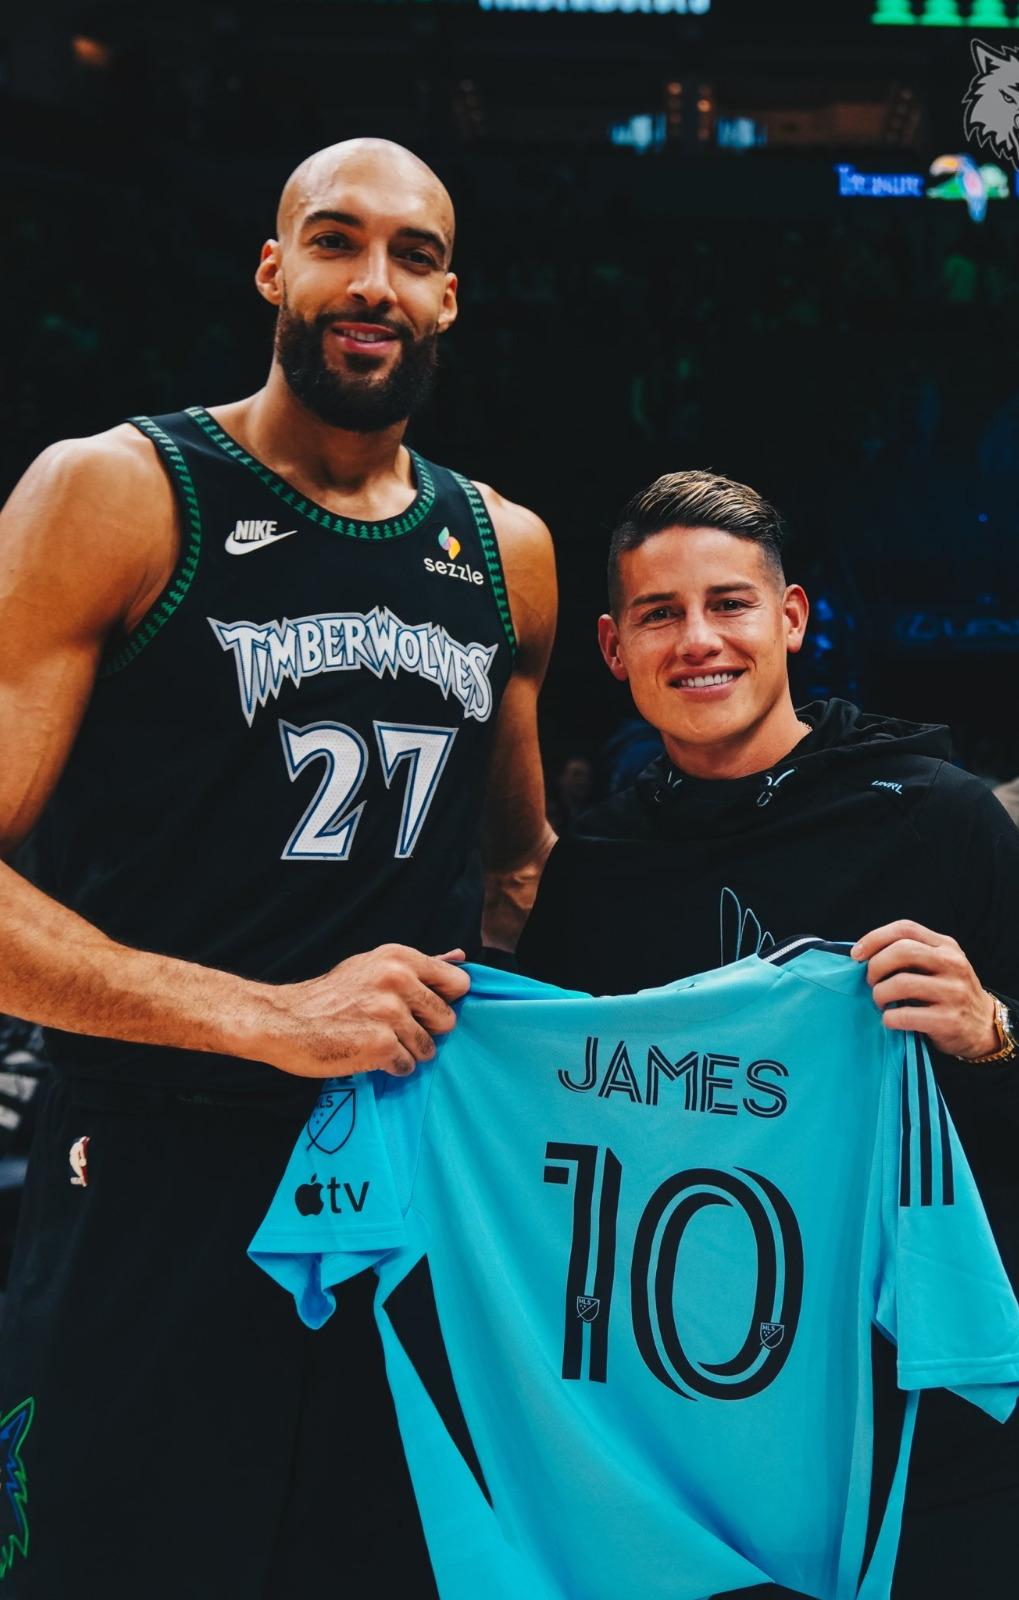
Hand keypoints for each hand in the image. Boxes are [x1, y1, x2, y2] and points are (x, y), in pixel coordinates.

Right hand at [250, 944, 470, 1078]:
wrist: (282, 1020)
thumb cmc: (329, 996)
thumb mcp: (372, 966)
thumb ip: (420, 964)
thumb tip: (461, 957)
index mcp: (399, 958)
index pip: (458, 983)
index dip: (443, 1001)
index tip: (423, 1009)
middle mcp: (397, 980)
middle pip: (446, 1020)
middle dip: (425, 1030)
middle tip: (393, 1028)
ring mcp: (389, 1013)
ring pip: (427, 1048)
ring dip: (406, 1051)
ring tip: (375, 1041)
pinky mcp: (380, 1044)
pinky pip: (407, 1066)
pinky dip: (390, 1067)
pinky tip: (367, 1055)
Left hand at [850, 921, 997, 1058]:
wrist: (983, 1026)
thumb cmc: (947, 992)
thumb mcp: (938, 965)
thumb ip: (911, 954)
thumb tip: (862, 954)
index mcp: (946, 945)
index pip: (905, 928)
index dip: (874, 938)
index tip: (856, 954)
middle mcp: (953, 964)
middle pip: (901, 951)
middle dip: (875, 967)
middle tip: (870, 982)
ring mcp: (953, 992)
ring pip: (900, 983)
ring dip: (879, 994)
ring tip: (880, 1002)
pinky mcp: (949, 1020)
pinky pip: (905, 1015)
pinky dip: (889, 1018)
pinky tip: (891, 1019)